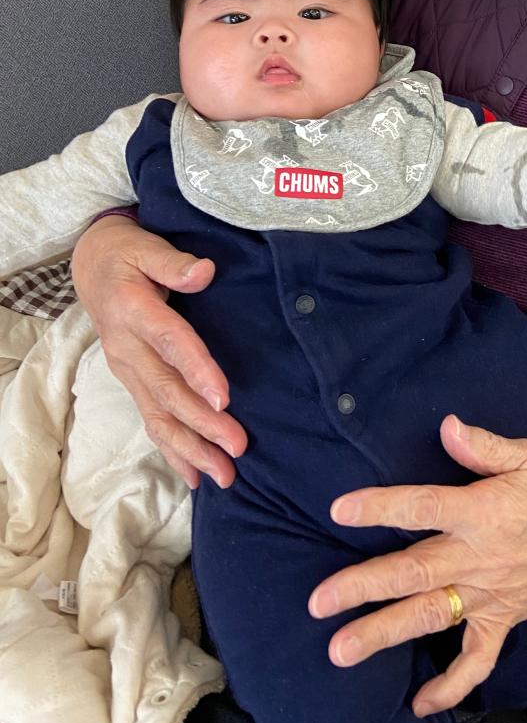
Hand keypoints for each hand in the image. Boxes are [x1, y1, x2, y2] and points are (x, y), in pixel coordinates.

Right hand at [70, 214, 246, 487]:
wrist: (93, 268)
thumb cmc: (127, 254)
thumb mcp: (146, 246)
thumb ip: (173, 262)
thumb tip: (204, 270)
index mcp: (134, 312)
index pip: (170, 343)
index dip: (196, 370)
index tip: (224, 398)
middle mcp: (128, 349)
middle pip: (166, 391)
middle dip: (202, 424)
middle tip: (237, 446)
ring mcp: (128, 370)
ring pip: (157, 416)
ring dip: (191, 449)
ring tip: (223, 475)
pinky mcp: (133, 382)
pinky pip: (151, 420)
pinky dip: (173, 452)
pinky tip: (196, 476)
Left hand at [308, 415, 526, 716]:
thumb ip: (485, 446)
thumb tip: (447, 426)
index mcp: (484, 511)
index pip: (422, 508)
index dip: (380, 508)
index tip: (339, 509)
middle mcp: (481, 557)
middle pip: (413, 573)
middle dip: (363, 587)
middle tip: (318, 602)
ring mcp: (493, 594)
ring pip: (431, 616)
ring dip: (384, 633)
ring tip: (341, 651)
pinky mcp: (507, 618)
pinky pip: (477, 659)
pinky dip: (451, 685)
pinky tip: (420, 702)